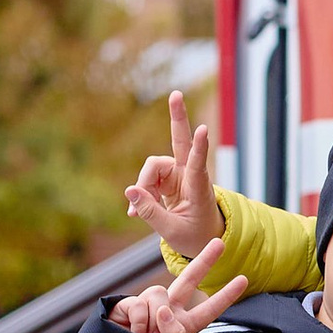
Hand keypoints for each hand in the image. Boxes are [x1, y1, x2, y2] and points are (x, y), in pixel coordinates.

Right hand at [107, 239, 249, 332]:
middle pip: (188, 281)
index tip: (244, 279)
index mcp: (185, 325)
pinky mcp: (129, 305)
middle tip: (219, 243)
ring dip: (152, 319)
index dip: (226, 295)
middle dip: (204, 262)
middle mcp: (169, 312)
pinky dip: (138, 320)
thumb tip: (164, 309)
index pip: (209, 309)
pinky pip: (138, 303)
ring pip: (159, 294)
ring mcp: (149, 306)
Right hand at [125, 90, 221, 254]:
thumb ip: (149, 211)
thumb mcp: (171, 230)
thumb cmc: (196, 236)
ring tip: (138, 212)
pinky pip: (146, 179)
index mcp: (199, 189)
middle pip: (180, 141)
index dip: (200, 148)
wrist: (202, 238)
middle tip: (176, 93)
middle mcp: (190, 175)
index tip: (204, 130)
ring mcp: (178, 174)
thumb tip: (129, 190)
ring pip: (152, 167)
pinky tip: (135, 212)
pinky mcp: (168, 178)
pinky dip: (140, 193)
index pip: (199, 165)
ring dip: (142, 186)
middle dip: (177, 117)